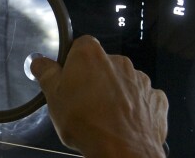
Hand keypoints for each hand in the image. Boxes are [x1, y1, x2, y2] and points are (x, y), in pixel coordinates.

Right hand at [31, 35, 167, 157]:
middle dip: (95, 80)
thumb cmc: (86, 122)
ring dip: (116, 94)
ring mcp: (140, 79)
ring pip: (124, 82)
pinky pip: (143, 98)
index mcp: (91, 55)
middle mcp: (119, 61)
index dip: (73, 64)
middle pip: (103, 65)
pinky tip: (125, 122)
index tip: (68, 81)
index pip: (80, 47)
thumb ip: (47, 74)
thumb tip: (40, 62)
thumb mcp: (53, 97)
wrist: (122, 149)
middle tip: (84, 104)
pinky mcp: (155, 97)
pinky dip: (135, 108)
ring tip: (104, 117)